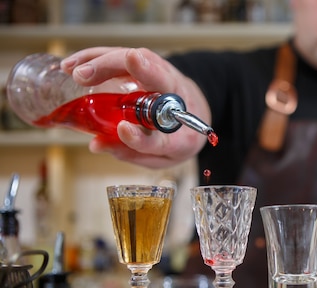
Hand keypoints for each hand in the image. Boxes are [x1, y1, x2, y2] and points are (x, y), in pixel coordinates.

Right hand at [61, 47, 210, 168]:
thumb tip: (95, 145)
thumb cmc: (179, 139)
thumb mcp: (163, 157)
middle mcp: (179, 101)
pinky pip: (129, 57)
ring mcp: (168, 79)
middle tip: (82, 76)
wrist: (199, 117)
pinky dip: (101, 57)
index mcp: (184, 134)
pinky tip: (77, 62)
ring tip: (72, 68)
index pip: (162, 135)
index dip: (141, 136)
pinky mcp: (154, 67)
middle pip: (155, 77)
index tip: (122, 130)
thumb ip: (133, 153)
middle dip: (117, 71)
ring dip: (104, 59)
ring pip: (142, 60)